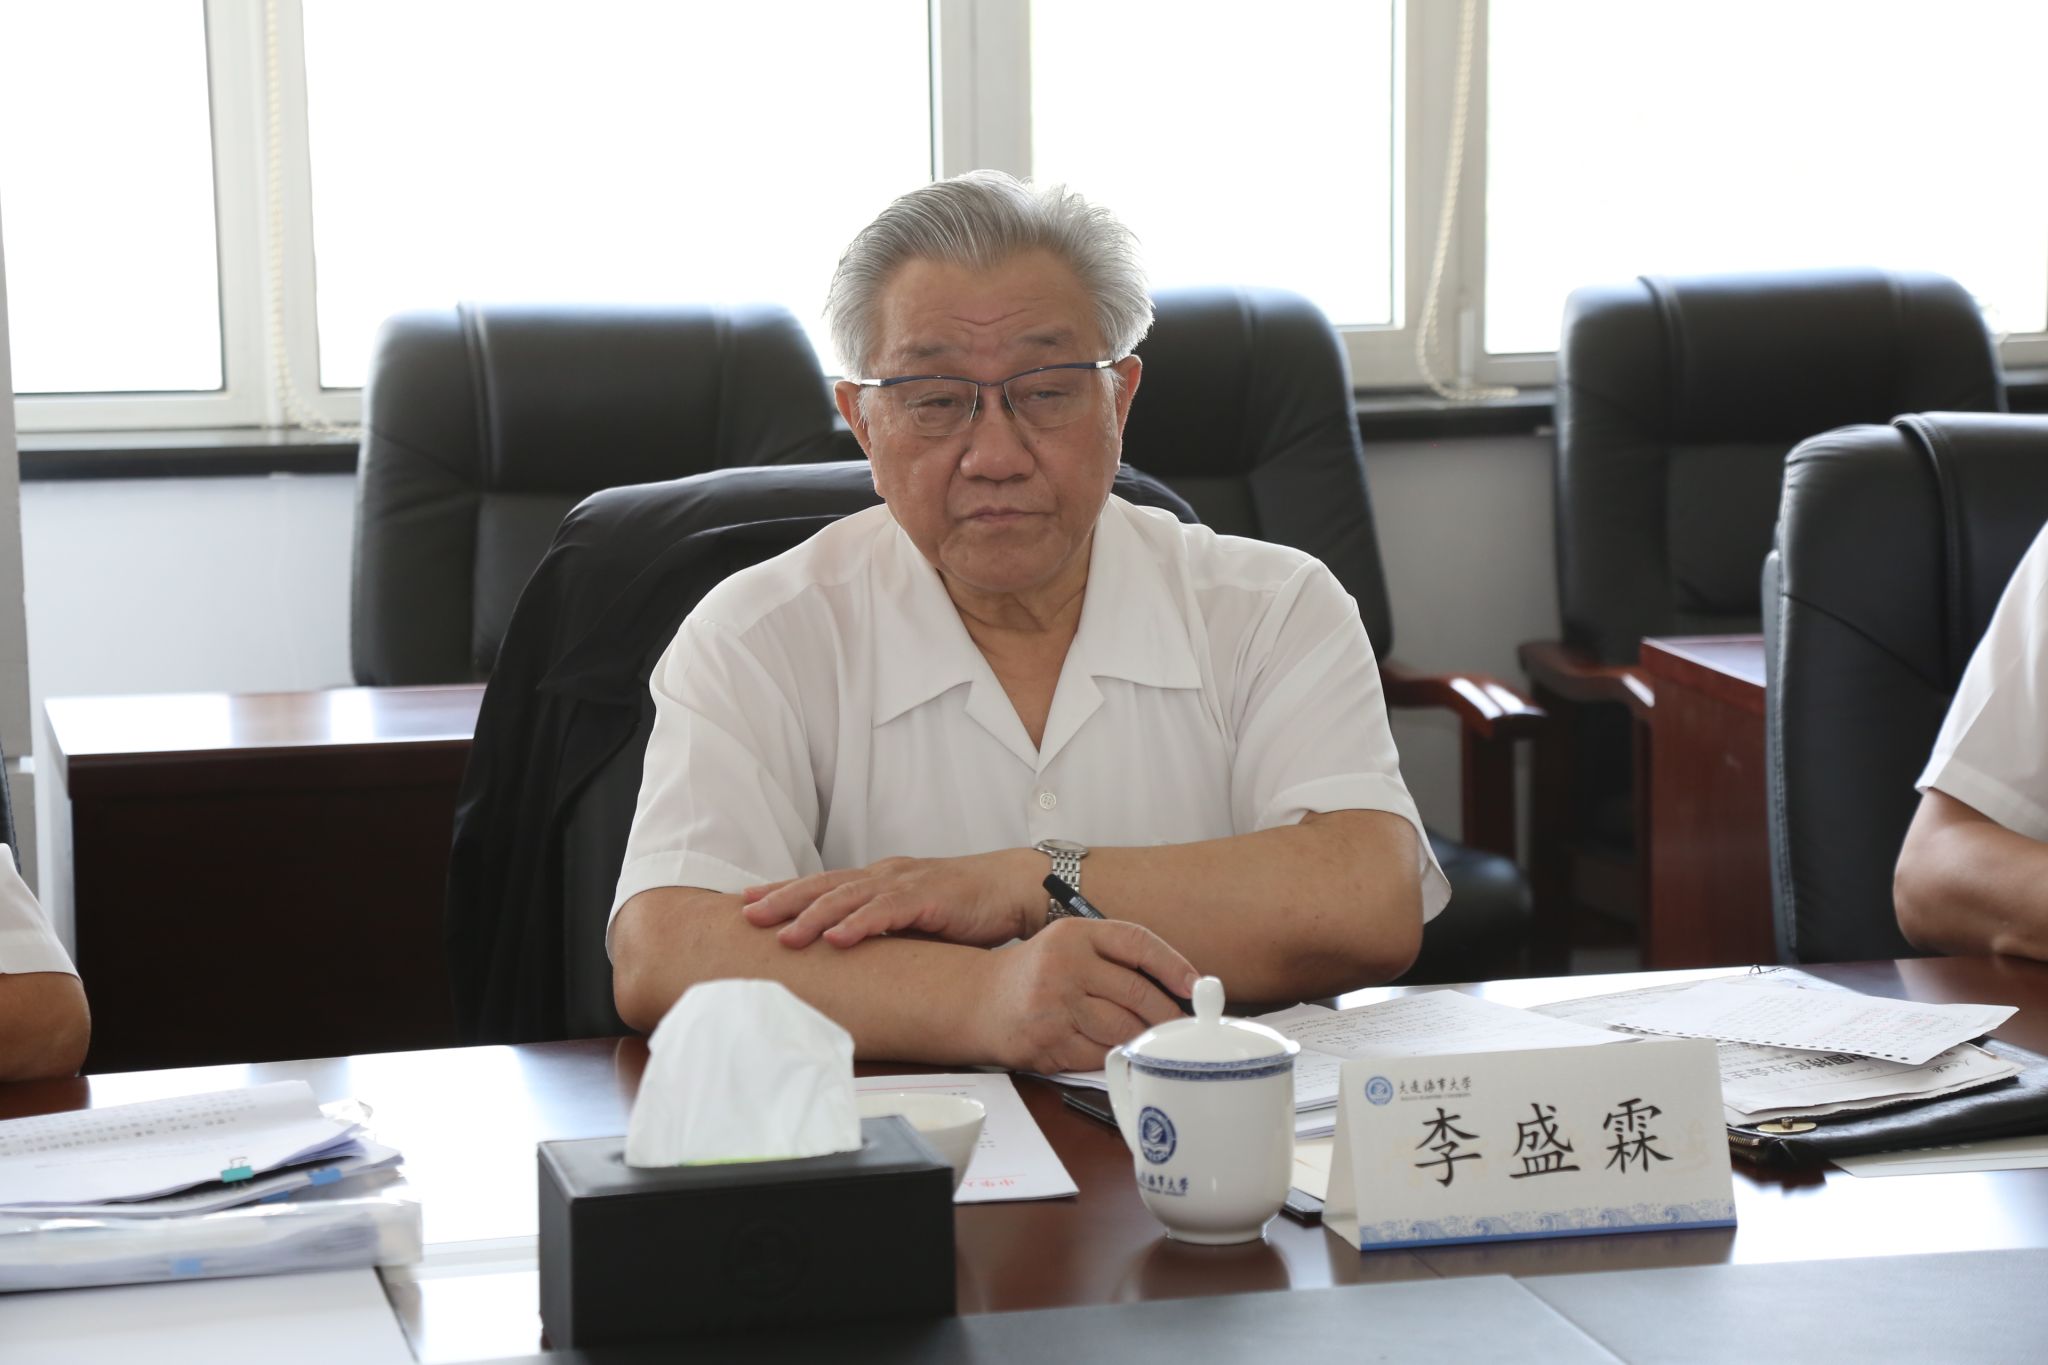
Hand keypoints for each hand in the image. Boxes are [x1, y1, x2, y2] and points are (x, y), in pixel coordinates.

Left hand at [740, 849, 1036, 948]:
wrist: (1015, 887)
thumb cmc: (966, 907)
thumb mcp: (914, 920)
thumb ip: (883, 932)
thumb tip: (847, 960)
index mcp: (879, 880)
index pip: (823, 884)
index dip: (785, 891)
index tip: (746, 901)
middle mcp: (886, 875)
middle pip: (825, 886)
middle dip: (784, 899)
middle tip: (748, 915)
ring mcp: (907, 884)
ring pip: (850, 896)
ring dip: (814, 915)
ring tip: (785, 934)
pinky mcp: (931, 897)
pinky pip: (889, 910)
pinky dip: (861, 922)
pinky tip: (838, 936)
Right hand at [971, 918, 1199, 1072]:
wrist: (977, 1000)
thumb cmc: (1035, 974)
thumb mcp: (1068, 946)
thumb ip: (1114, 957)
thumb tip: (1176, 985)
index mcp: (1074, 934)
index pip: (1137, 942)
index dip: (1173, 964)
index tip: (1196, 985)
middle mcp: (1064, 965)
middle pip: (1136, 992)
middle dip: (1167, 1014)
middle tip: (1183, 1026)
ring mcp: (1054, 1005)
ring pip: (1122, 1028)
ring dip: (1144, 1039)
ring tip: (1154, 1042)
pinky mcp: (1048, 1042)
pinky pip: (1098, 1054)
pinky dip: (1114, 1056)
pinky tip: (1117, 1052)